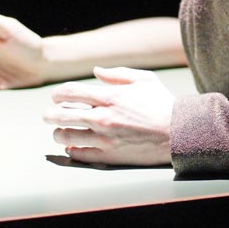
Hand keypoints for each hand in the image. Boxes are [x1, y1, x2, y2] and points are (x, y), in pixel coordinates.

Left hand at [44, 67, 173, 166]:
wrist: (179, 133)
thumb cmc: (163, 104)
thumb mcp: (144, 80)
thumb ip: (117, 74)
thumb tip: (96, 72)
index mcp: (109, 96)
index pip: (69, 92)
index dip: (57, 94)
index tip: (57, 97)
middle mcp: (103, 117)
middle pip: (60, 114)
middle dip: (49, 114)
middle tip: (48, 115)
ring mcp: (104, 138)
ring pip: (65, 136)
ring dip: (59, 133)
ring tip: (60, 131)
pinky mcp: (109, 156)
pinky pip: (79, 154)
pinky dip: (72, 149)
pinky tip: (73, 145)